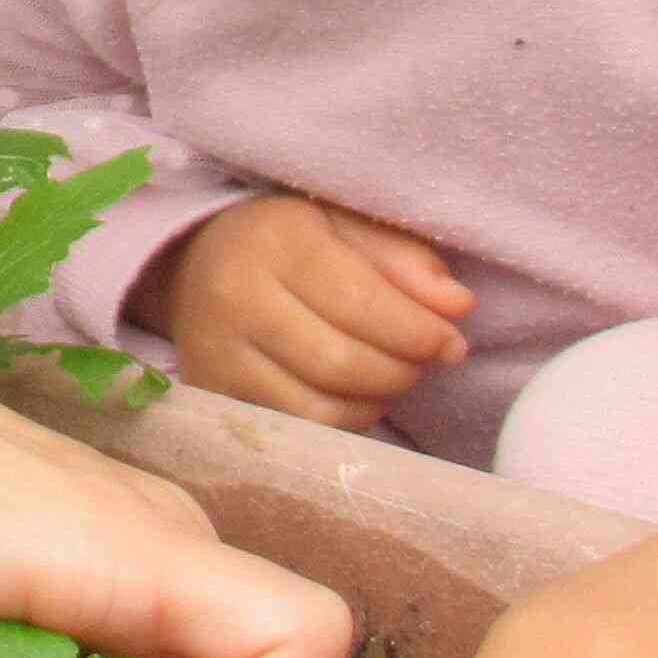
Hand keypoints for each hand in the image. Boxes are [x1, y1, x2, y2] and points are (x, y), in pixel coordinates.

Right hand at [146, 193, 474, 430]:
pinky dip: (343, 421)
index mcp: (276, 240)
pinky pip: (298, 428)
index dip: (419, 332)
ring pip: (321, 407)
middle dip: (402, 371)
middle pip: (343, 362)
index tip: (452, 343)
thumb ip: (406, 260)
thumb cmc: (293, 242)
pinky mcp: (214, 393)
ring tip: (390, 375)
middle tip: (423, 362)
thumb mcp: (348, 229)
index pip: (361, 302)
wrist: (198, 264)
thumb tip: (459, 306)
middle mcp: (235, 296)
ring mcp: (216, 353)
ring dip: (375, 400)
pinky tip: (353, 395)